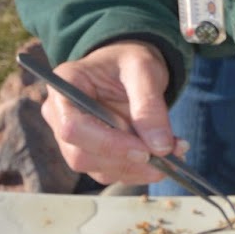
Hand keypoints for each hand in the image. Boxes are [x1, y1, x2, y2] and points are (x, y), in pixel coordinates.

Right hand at [40, 42, 181, 185]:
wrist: (128, 69)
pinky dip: (142, 170)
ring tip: (174, 150)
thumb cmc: (130, 60)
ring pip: (99, 170)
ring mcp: (73, 139)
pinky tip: (164, 155)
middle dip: (127, 160)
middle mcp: (60, 115)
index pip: (72, 128)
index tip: (145, 150)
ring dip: (139, 168)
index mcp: (64, 86)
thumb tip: (160, 147)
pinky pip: (113, 173)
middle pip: (81, 156)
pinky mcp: (92, 154)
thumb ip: (149, 104)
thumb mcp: (143, 69)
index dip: (108, 144)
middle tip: (168, 154)